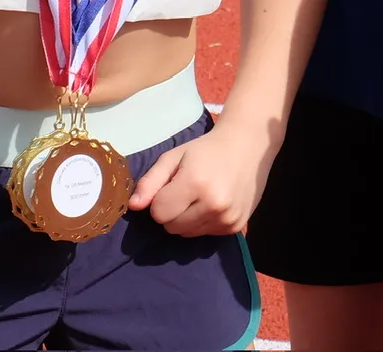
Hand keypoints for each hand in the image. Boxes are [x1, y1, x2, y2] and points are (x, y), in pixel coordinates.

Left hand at [128, 123, 268, 236]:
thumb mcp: (174, 157)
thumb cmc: (206, 150)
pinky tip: (213, 203)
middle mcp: (213, 205)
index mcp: (196, 183)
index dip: (160, 200)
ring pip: (187, 234)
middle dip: (172, 211)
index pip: (159, 213)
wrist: (248, 147)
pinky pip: (204, 234)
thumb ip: (150, 181)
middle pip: (171, 227)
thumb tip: (133, 206)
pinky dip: (203, 222)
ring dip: (187, 219)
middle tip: (186, 190)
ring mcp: (227, 218)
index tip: (171, 186)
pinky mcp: (235, 227)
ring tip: (200, 196)